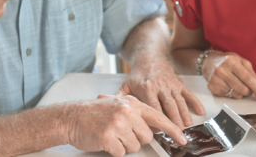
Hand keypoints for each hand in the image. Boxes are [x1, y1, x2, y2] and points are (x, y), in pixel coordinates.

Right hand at [65, 95, 185, 156]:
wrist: (73, 117)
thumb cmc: (97, 113)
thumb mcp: (120, 106)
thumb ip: (138, 114)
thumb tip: (155, 128)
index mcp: (133, 103)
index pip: (159, 118)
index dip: (172, 130)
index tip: (182, 138)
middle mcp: (128, 112)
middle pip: (147, 137)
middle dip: (137, 139)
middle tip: (123, 133)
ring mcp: (118, 124)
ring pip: (135, 146)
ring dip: (124, 145)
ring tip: (113, 134)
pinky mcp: (108, 137)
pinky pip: (121, 152)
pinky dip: (114, 150)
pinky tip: (106, 140)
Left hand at [115, 63, 204, 128]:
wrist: (151, 58)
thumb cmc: (139, 75)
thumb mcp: (126, 85)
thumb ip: (117, 97)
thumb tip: (103, 104)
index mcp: (146, 88)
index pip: (152, 106)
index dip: (155, 118)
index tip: (156, 131)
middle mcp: (160, 86)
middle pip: (168, 104)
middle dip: (173, 118)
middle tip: (177, 130)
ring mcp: (171, 85)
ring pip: (179, 100)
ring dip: (184, 113)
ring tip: (187, 125)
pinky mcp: (179, 83)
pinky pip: (188, 93)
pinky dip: (195, 102)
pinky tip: (200, 110)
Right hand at [202, 51, 255, 100]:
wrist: (209, 61)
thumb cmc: (228, 61)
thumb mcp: (241, 61)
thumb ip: (252, 74)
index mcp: (232, 61)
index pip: (248, 79)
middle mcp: (222, 70)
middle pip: (243, 89)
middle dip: (249, 91)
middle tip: (248, 87)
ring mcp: (215, 79)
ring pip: (236, 95)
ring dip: (240, 93)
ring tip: (236, 84)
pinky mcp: (211, 87)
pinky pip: (227, 96)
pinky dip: (230, 93)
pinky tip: (227, 85)